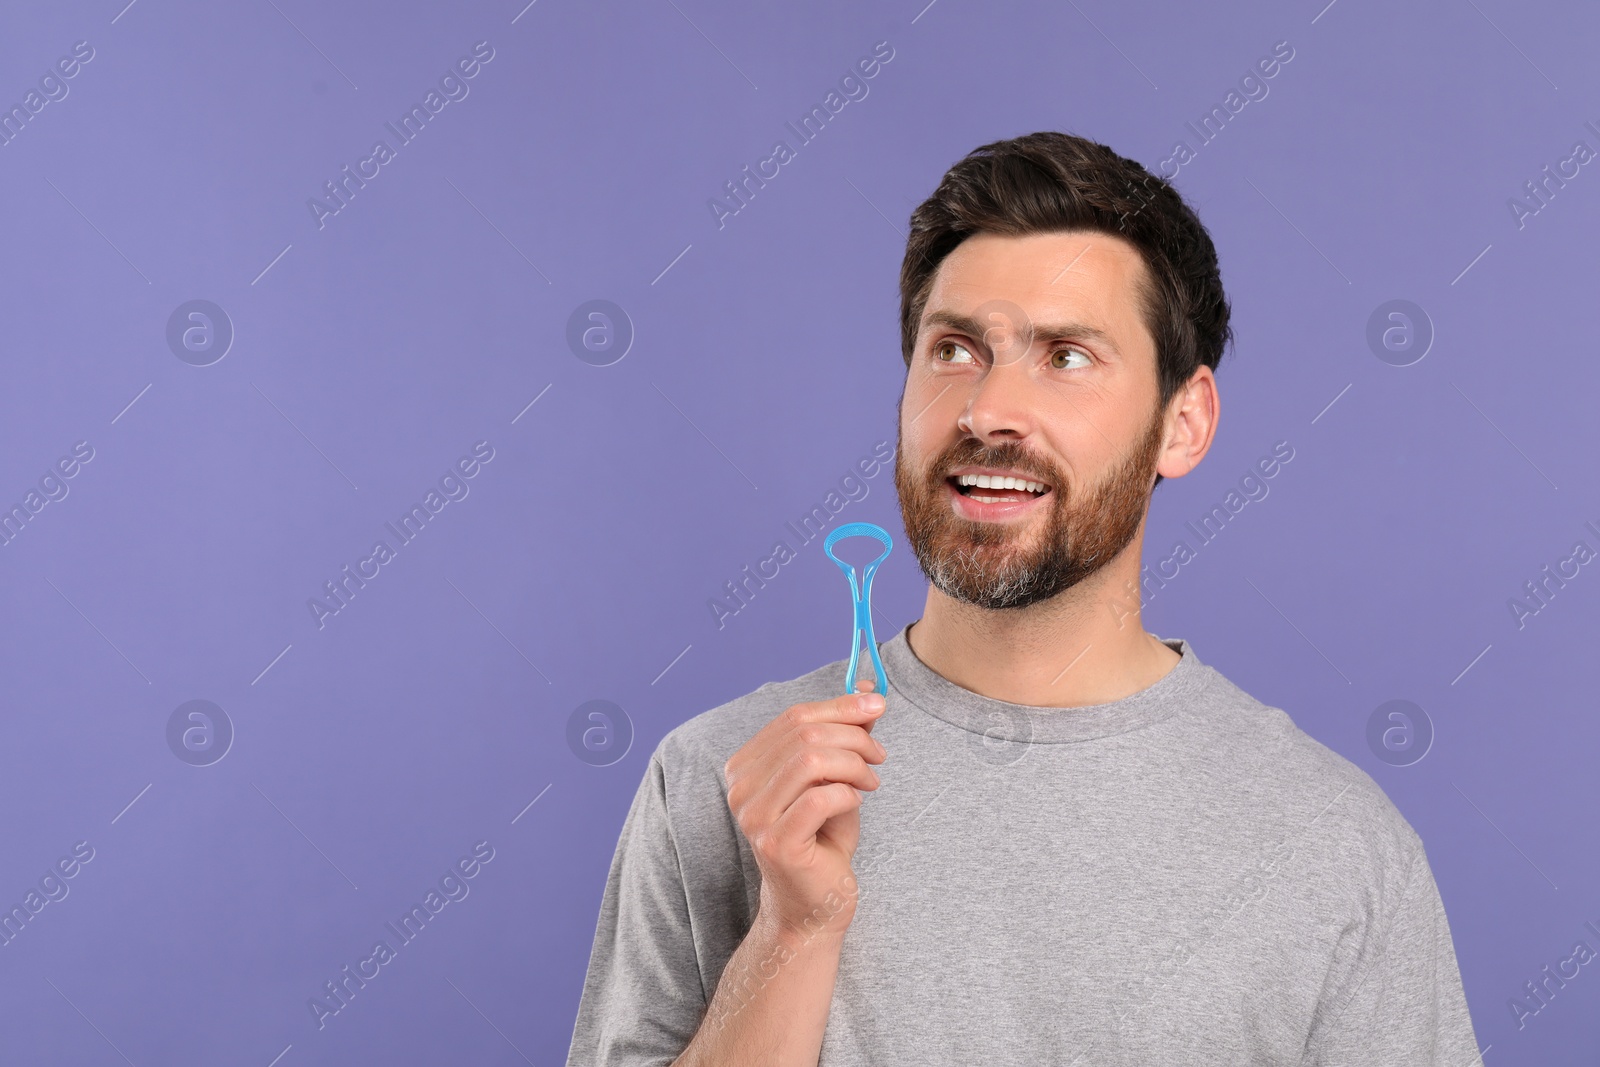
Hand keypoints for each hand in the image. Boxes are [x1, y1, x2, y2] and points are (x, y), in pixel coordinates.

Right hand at [724, 687, 887, 943]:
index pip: (793, 717)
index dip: (840, 706)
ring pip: (812, 760)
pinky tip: (856, 804)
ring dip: (854, 764)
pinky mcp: (776, 843)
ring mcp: (754, 817)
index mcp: (746, 766)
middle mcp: (740, 788)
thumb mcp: (835, 777)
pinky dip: (848, 794)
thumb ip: (845, 734)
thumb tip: (866, 687)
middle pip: (804, 733)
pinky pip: (821, 797)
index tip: (878, 704)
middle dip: (853, 736)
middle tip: (879, 755)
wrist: (815, 903)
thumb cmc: (823, 839)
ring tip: (871, 781)